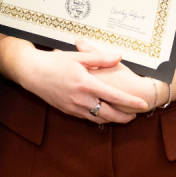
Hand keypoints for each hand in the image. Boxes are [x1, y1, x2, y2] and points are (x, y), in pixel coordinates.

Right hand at [13, 39, 147, 123]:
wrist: (32, 73)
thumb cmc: (55, 62)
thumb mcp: (78, 57)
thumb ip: (100, 58)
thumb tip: (118, 57)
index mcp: (86, 84)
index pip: (114, 96)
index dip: (130, 102)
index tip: (143, 105)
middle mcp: (81, 99)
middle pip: (108, 114)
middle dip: (124, 117)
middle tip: (135, 115)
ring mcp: (73, 107)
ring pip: (97, 119)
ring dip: (111, 119)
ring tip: (122, 116)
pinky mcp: (67, 111)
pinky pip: (86, 118)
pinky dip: (97, 118)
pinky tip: (102, 114)